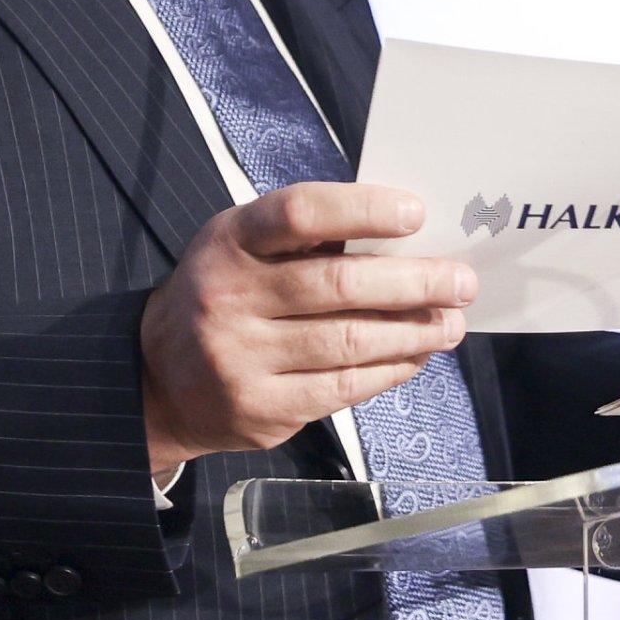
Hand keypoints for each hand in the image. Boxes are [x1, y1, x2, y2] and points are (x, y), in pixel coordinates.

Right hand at [139, 183, 474, 477]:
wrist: (158, 378)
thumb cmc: (223, 294)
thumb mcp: (244, 246)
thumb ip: (308, 237)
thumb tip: (405, 237)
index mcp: (230, 241)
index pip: (300, 214)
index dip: (362, 210)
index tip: (415, 213)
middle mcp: (229, 298)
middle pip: (338, 285)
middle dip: (414, 282)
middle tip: (460, 281)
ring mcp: (242, 359)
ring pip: (349, 343)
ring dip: (413, 332)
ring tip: (450, 322)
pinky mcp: (260, 409)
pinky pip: (342, 388)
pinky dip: (389, 371)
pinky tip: (414, 356)